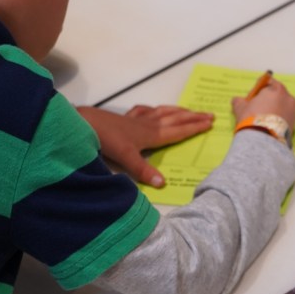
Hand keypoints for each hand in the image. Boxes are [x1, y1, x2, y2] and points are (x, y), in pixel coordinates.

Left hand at [76, 105, 213, 187]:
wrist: (84, 123)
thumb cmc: (106, 139)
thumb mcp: (126, 157)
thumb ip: (143, 171)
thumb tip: (162, 184)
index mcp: (152, 135)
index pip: (178, 131)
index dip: (195, 127)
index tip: (210, 122)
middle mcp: (148, 125)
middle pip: (175, 119)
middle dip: (192, 117)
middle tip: (209, 114)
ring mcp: (136, 120)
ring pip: (162, 113)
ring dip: (177, 111)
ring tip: (188, 110)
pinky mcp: (124, 119)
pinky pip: (144, 111)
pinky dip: (152, 110)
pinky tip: (152, 110)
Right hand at [231, 77, 294, 132]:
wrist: (264, 140)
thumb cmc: (252, 118)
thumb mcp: (241, 108)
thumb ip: (239, 101)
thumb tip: (237, 100)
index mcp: (276, 89)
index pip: (267, 82)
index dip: (257, 89)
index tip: (252, 98)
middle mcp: (288, 98)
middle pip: (275, 95)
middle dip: (267, 101)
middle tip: (256, 110)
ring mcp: (293, 111)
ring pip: (281, 107)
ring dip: (273, 111)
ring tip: (262, 120)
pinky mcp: (294, 124)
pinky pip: (284, 118)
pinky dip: (277, 120)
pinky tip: (269, 127)